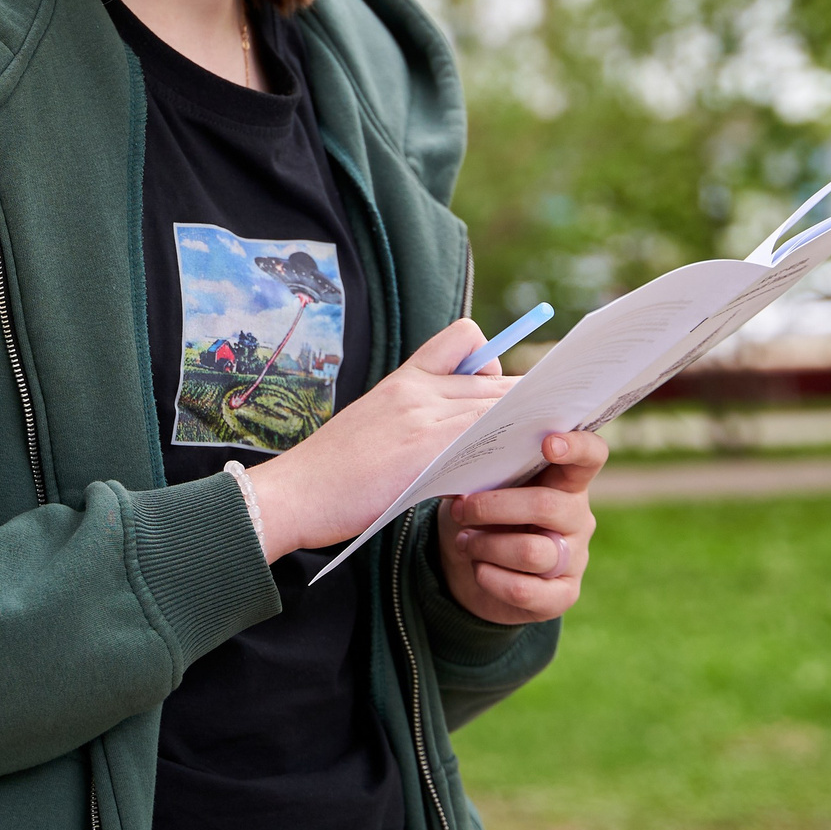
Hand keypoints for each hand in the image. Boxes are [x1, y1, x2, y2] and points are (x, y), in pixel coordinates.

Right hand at [243, 318, 508, 560]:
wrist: (294, 492)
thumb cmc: (333, 470)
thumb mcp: (375, 423)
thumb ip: (416, 415)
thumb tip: (461, 429)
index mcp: (404, 377)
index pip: (466, 337)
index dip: (492, 361)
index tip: (494, 392)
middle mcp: (416, 388)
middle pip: (495, 378)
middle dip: (523, 404)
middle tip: (535, 431)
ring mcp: (421, 417)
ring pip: (496, 406)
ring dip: (523, 429)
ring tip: (532, 454)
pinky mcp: (424, 450)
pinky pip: (482, 437)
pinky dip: (505, 452)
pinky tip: (508, 475)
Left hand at [436, 429, 607, 624]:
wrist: (470, 570)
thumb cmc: (481, 516)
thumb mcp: (480, 488)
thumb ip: (484, 473)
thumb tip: (458, 468)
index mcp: (564, 481)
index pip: (590, 456)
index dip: (577, 446)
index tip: (548, 443)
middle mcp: (577, 517)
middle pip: (546, 505)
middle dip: (492, 506)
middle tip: (462, 510)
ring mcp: (574, 558)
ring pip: (530, 551)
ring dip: (486, 545)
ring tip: (465, 542)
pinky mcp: (561, 595)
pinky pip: (525, 590)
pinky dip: (490, 578)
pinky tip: (478, 569)